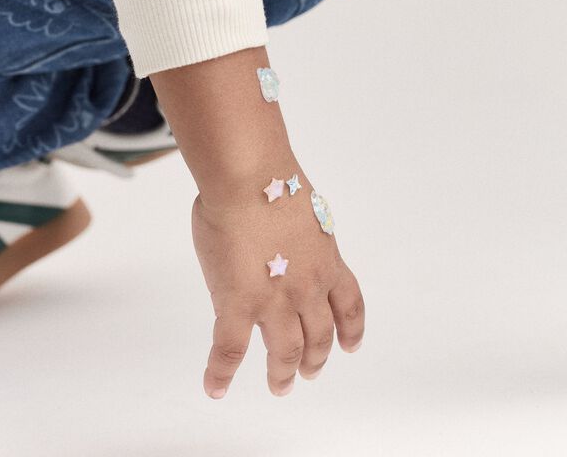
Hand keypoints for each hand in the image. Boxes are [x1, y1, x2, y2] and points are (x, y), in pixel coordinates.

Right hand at [191, 173, 364, 398]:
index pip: (348, 304)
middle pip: (319, 336)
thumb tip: (281, 236)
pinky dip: (221, 374)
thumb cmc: (271, 179)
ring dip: (283, 373)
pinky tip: (215, 388)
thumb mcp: (305, 209)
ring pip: (285, 352)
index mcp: (327, 260)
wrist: (250, 179)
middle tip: (308, 374)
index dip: (351, 330)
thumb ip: (298, 234)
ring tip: (279, 386)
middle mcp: (308, 287)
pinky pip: (229, 350)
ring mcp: (274, 301)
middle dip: (315, 359)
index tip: (350, 346)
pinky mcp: (238, 305)